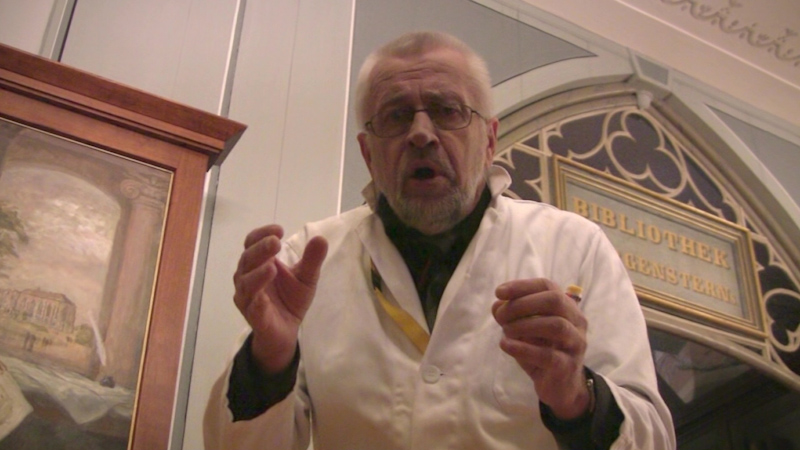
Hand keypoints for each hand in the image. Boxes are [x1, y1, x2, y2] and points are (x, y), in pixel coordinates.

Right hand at [233, 224, 327, 373]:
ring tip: (272, 266)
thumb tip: (321, 238)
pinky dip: (257, 299)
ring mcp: (247, 297)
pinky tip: (264, 294)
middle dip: (260, 249)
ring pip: (247, 282)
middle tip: (276, 242)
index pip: (252, 243)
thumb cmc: (291, 300)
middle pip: (247, 259)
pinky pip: (252, 306)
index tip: (279, 229)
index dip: (262, 234)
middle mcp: (247, 277)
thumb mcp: (306, 277)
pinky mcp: (253, 316)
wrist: (286, 331)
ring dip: (258, 273)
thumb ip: (312, 259)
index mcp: (258, 263)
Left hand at [491, 278, 589, 419]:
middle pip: (555, 301)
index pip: (547, 286)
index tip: (499, 292)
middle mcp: (576, 322)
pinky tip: (506, 345)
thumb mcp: (524, 331)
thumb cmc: (541, 352)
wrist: (560, 388)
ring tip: (505, 330)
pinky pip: (548, 355)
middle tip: (500, 316)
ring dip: (524, 325)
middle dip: (522, 304)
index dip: (522, 286)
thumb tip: (497, 305)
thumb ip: (512, 316)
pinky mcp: (568, 367)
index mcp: (567, 308)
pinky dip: (523, 348)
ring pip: (556, 325)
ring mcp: (575, 344)